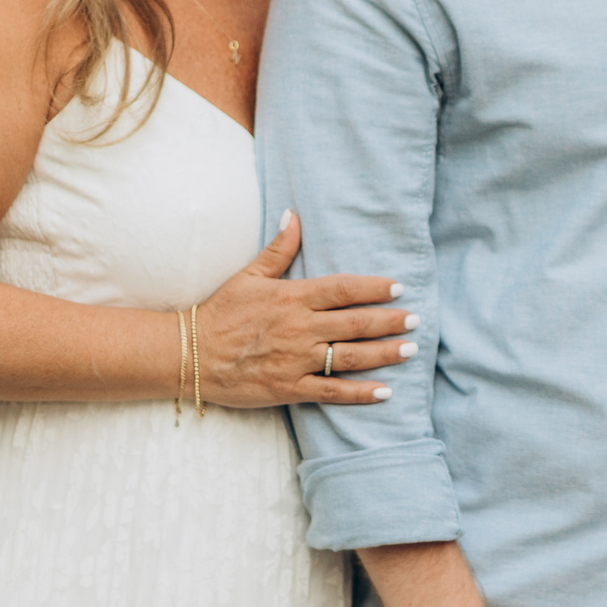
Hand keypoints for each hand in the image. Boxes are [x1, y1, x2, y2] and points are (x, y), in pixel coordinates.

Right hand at [197, 210, 414, 406]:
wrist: (190, 354)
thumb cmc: (220, 312)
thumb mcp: (248, 276)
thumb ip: (278, 248)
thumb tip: (294, 214)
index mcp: (292, 297)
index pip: (343, 289)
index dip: (374, 288)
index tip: (399, 287)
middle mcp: (299, 328)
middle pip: (355, 323)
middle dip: (389, 321)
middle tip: (416, 319)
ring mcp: (296, 360)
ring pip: (350, 356)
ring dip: (384, 354)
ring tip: (410, 350)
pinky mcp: (289, 388)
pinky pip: (332, 392)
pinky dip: (360, 393)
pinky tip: (385, 391)